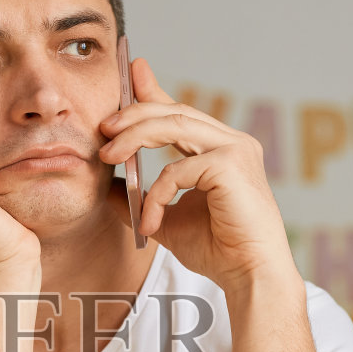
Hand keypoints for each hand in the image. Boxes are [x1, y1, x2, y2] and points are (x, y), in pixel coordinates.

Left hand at [98, 60, 297, 292]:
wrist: (249, 277)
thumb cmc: (218, 250)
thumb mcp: (167, 219)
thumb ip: (141, 199)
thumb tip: (109, 186)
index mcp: (220, 150)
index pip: (180, 112)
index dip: (153, 91)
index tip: (130, 74)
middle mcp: (232, 143)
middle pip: (174, 111)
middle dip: (134, 113)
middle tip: (103, 127)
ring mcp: (235, 150)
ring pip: (174, 126)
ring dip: (134, 138)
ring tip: (106, 156)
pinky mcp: (232, 166)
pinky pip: (177, 169)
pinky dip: (156, 194)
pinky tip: (149, 221)